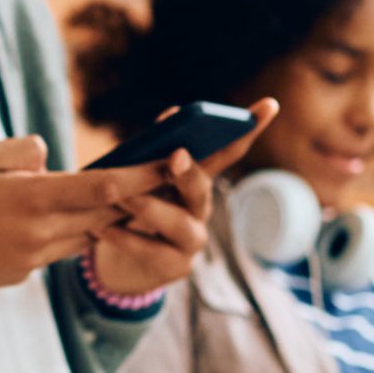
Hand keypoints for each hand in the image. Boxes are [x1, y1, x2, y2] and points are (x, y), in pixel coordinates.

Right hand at [0, 136, 154, 300]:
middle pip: (106, 216)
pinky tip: (35, 221)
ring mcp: (33, 260)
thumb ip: (23, 152)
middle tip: (169, 181)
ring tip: (118, 198)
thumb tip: (52, 160)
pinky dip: (57, 232)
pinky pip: (53, 248)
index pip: (104, 187)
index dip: (143, 176)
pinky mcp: (21, 275)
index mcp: (33, 199)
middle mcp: (41, 234)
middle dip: (140, 199)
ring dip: (101, 218)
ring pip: (83, 234)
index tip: (174, 164)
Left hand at [87, 101, 280, 297]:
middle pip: (202, 187)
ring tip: (122, 198)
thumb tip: (170, 115)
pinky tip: (103, 229)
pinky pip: (152, 252)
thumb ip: (153, 151)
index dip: (248, 129)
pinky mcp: (175, 268)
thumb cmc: (127, 210)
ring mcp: (192, 240)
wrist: (114, 260)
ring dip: (150, 207)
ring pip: (179, 223)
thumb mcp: (137, 177)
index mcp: (195, 180)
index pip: (226, 151)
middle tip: (173, 156)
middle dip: (188, 172)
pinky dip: (127, 239)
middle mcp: (200, 208)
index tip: (270, 104)